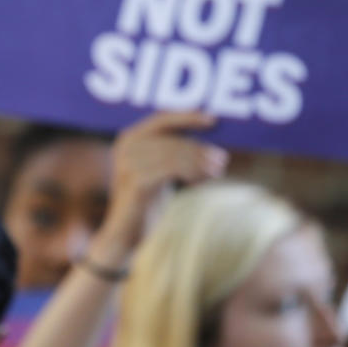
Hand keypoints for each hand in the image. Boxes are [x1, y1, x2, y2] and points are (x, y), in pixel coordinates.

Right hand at [98, 111, 227, 251]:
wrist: (128, 230)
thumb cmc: (149, 198)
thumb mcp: (160, 168)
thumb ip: (174, 150)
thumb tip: (210, 132)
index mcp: (129, 138)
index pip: (161, 118)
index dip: (187, 116)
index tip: (213, 120)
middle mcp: (125, 147)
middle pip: (172, 138)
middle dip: (200, 148)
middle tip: (222, 159)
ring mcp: (127, 164)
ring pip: (173, 154)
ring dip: (199, 162)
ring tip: (217, 171)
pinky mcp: (134, 182)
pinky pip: (170, 169)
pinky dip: (190, 173)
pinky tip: (199, 182)